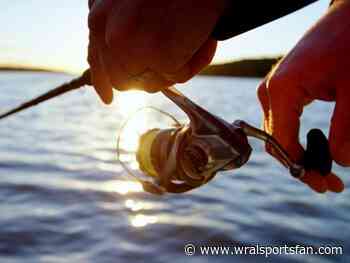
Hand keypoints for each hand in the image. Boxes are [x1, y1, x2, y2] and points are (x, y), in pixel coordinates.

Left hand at [87, 0, 226, 103]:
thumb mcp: (131, 6)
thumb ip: (118, 31)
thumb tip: (122, 68)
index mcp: (99, 18)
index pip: (96, 61)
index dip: (102, 82)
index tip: (108, 98)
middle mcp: (108, 33)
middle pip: (122, 81)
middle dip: (146, 77)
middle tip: (171, 58)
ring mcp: (131, 46)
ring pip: (150, 85)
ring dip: (172, 69)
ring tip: (188, 38)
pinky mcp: (159, 55)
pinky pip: (177, 77)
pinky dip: (194, 63)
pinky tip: (201, 39)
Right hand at [257, 0, 349, 192]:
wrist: (347, 16)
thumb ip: (347, 129)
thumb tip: (341, 163)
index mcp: (281, 89)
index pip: (281, 142)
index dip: (301, 168)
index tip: (324, 185)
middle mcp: (269, 91)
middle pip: (276, 142)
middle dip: (300, 166)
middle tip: (329, 184)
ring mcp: (272, 90)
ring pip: (278, 135)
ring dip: (298, 154)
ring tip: (325, 169)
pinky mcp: (280, 89)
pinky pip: (282, 123)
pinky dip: (297, 139)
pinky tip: (315, 147)